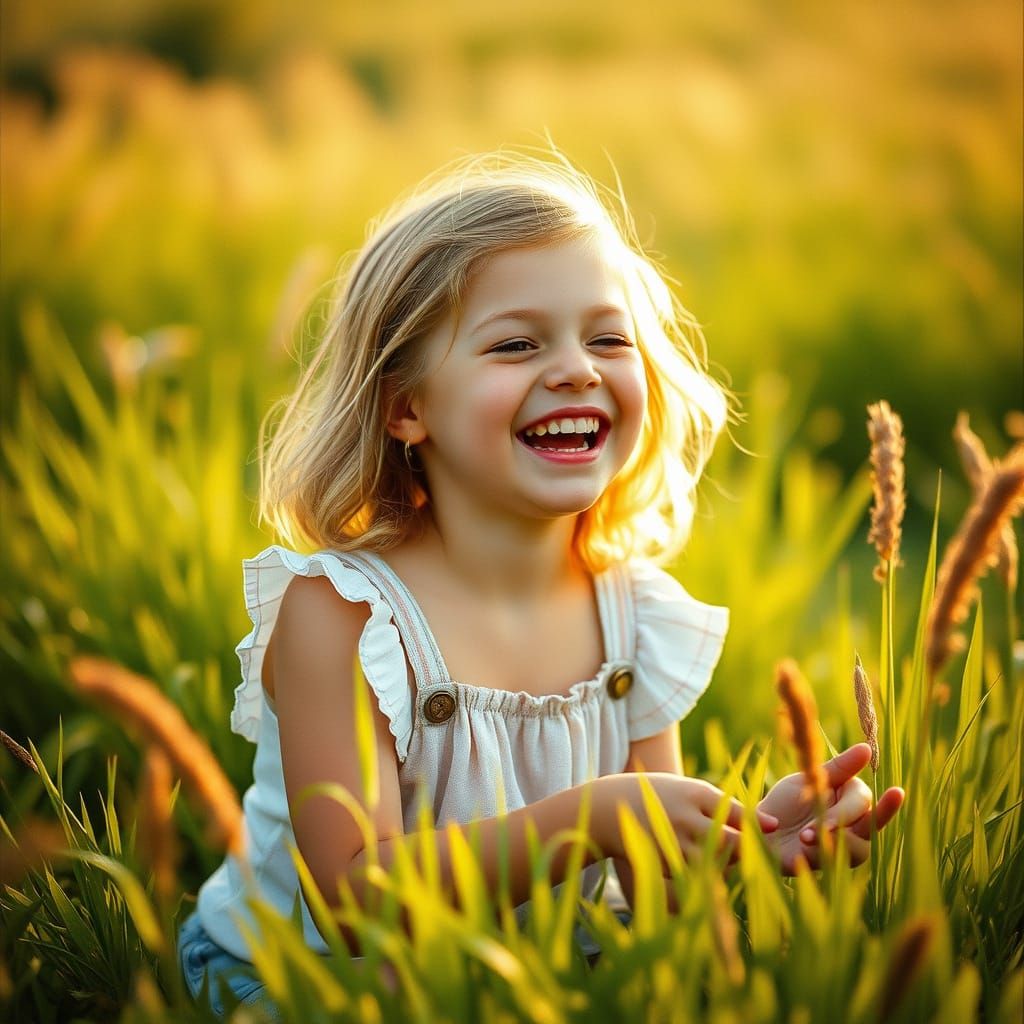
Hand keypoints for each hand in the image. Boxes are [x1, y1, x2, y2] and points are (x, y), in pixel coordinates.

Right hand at [605, 773, 778, 869]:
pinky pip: (693, 876)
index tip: (773, 828)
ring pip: (713, 864)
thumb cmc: (662, 795)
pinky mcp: (662, 863)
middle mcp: (684, 817)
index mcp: (693, 793)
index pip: (734, 811)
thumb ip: (726, 806)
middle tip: (752, 852)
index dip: (756, 823)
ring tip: (728, 861)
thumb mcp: (689, 790)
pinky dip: (705, 876)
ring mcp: (672, 842)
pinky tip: (705, 869)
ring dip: (726, 866)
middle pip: (728, 842)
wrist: (611, 807)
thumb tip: (772, 825)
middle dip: (745, 850)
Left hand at [757, 744, 904, 873]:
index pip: (863, 796)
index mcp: (847, 797)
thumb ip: (838, 768)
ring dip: (834, 840)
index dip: (858, 800)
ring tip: (806, 835)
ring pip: (861, 848)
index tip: (896, 792)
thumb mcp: (808, 779)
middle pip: (867, 822)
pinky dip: (823, 853)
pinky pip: (839, 863)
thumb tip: (867, 748)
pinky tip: (804, 847)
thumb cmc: (785, 802)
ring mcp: (845, 846)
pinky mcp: (832, 865)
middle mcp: (852, 822)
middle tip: (823, 824)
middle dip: (843, 820)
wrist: (759, 831)